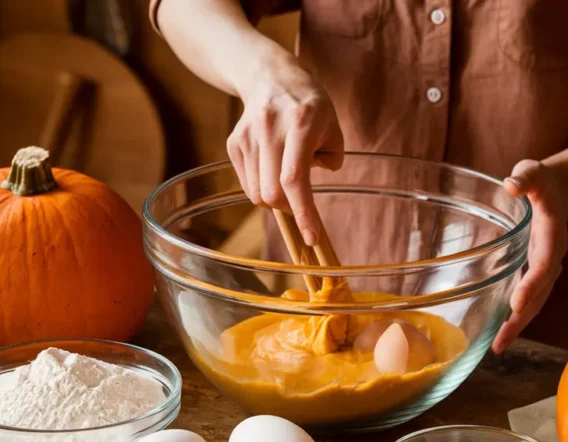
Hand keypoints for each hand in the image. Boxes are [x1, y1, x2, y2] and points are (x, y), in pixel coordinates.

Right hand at [228, 63, 344, 245]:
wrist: (271, 78)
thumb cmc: (311, 107)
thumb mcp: (333, 127)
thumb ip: (330, 159)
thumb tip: (306, 192)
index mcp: (301, 123)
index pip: (295, 178)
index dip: (303, 212)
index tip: (311, 238)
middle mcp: (269, 128)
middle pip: (272, 193)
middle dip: (289, 208)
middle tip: (302, 201)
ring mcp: (247, 136)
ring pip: (257, 193)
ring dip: (275, 196)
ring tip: (286, 170)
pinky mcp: (234, 143)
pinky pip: (247, 184)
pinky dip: (262, 186)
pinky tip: (272, 164)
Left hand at [491, 156, 567, 353]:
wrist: (561, 189)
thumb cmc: (542, 180)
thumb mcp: (534, 171)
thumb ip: (526, 176)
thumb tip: (512, 184)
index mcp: (553, 235)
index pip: (545, 264)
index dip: (532, 284)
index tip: (516, 304)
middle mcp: (553, 256)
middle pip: (541, 293)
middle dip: (521, 318)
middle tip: (500, 342)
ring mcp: (546, 266)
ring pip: (536, 301)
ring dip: (518, 324)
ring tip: (497, 347)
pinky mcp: (537, 270)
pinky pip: (529, 297)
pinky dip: (516, 315)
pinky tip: (500, 332)